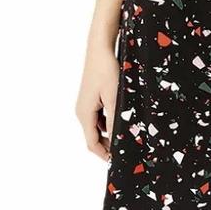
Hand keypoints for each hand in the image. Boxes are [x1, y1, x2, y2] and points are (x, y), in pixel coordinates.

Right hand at [75, 40, 119, 160]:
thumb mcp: (114, 97)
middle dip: (109, 145)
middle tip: (127, 148)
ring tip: (128, 134)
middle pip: (94, 137)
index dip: (104, 154)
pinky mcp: (91, 98)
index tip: (119, 161)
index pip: (92, 143)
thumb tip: (117, 140)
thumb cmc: (106, 70)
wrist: (100, 48)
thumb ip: (114, 120)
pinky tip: (123, 118)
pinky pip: (99, 116)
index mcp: (84, 114)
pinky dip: (109, 122)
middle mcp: (82, 111)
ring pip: (97, 127)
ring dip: (110, 133)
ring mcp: (85, 105)